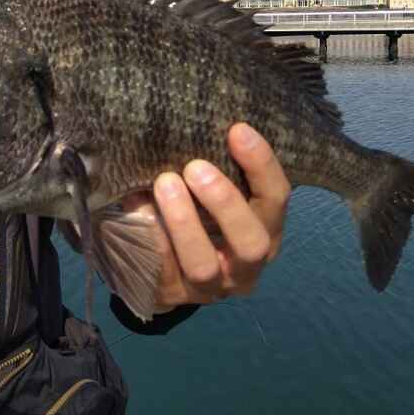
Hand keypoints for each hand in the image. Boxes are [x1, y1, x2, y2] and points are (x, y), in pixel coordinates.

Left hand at [124, 123, 289, 310]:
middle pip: (251, 243)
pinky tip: (136, 205)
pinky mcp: (170, 295)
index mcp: (265, 230)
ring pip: (203, 264)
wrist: (164, 263)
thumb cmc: (198, 207)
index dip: (261, 166)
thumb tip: (200, 119)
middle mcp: (244, 265)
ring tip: (165, 183)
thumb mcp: (216, 188)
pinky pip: (159, 270)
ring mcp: (208, 287)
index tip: (237, 130)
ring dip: (184, 223)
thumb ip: (219, 164)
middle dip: (225, 204)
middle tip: (196, 167)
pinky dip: (149, 236)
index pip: (277, 199)